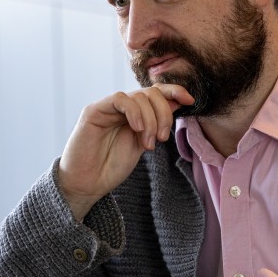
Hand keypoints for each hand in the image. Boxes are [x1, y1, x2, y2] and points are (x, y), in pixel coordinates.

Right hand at [57, 84, 193, 220]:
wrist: (87, 184)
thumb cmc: (111, 167)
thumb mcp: (143, 143)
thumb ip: (157, 123)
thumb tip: (179, 102)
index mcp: (135, 114)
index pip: (156, 93)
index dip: (175, 91)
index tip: (190, 100)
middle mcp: (122, 108)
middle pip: (152, 93)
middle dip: (164, 114)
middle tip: (162, 138)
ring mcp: (108, 108)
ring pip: (139, 96)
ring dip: (151, 120)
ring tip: (147, 143)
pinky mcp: (94, 111)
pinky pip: (120, 99)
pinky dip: (134, 112)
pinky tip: (137, 129)